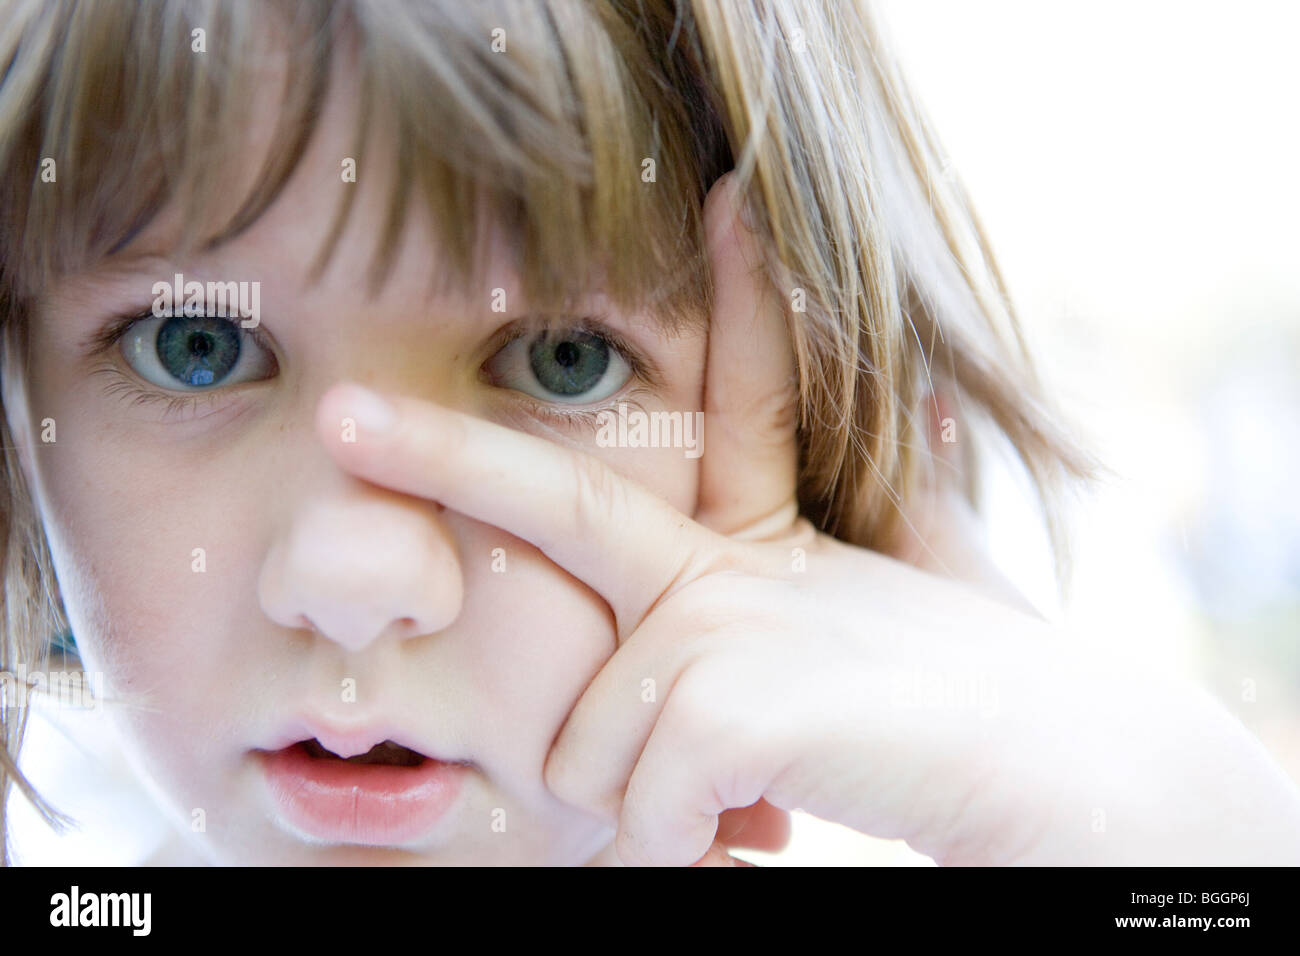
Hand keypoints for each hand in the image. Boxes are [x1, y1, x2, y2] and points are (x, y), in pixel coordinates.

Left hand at [316, 178, 1299, 865]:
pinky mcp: (733, 699)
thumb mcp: (866, 630)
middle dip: (434, 449)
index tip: (724, 200)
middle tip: (345, 414)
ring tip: (749, 796)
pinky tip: (761, 820)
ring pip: (587, 750)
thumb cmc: (944, 719)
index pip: (721, 412)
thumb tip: (898, 436)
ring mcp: (727, 620)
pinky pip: (639, 808)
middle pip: (554, 507)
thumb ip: (812, 576)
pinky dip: (686, 848)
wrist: (1058, 772)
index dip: (726, 302)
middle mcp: (727, 564)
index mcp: (756, 546)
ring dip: (652, 808)